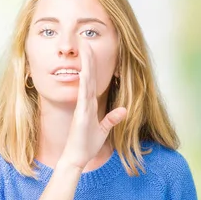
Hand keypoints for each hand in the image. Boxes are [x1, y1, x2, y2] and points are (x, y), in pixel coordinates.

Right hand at [60, 43, 126, 169]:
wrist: (76, 158)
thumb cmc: (85, 144)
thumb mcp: (104, 130)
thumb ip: (112, 119)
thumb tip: (124, 109)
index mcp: (88, 104)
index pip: (91, 80)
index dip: (91, 65)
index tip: (90, 50)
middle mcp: (84, 103)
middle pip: (87, 76)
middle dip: (87, 59)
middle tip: (85, 41)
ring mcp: (82, 108)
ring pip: (85, 82)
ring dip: (86, 65)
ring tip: (85, 49)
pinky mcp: (81, 116)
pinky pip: (83, 97)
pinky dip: (84, 84)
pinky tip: (84, 72)